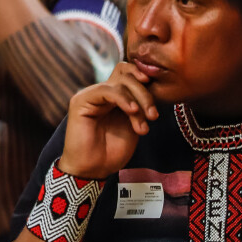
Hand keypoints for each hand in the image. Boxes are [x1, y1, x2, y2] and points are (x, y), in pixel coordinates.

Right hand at [60, 62, 158, 179]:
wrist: (93, 169)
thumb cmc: (112, 151)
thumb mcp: (133, 125)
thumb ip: (139, 108)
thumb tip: (156, 91)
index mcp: (112, 97)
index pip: (126, 72)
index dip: (142, 75)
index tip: (160, 91)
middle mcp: (100, 92)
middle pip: (125, 74)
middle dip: (145, 92)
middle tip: (154, 115)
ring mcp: (90, 95)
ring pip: (119, 82)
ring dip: (138, 100)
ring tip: (144, 123)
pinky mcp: (81, 101)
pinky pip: (106, 91)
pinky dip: (123, 99)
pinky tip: (132, 112)